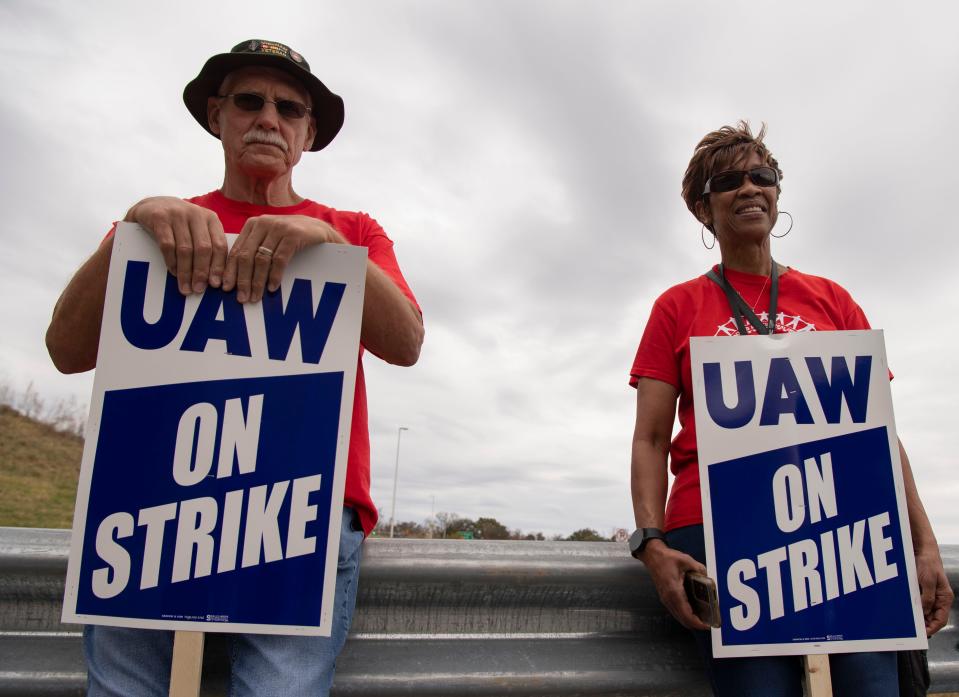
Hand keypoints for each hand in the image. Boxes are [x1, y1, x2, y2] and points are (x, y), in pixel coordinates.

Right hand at [125, 197, 227, 294]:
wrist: (152, 205)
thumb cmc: (180, 224)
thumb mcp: (198, 230)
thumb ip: (208, 247)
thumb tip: (215, 279)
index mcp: (211, 218)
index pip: (219, 245)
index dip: (219, 267)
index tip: (216, 285)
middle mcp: (196, 214)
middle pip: (203, 248)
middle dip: (202, 272)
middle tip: (199, 290)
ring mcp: (177, 214)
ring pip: (185, 249)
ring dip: (186, 272)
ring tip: (186, 288)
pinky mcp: (159, 218)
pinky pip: (167, 245)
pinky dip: (171, 261)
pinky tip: (173, 272)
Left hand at [222, 215, 345, 302]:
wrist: (318, 228)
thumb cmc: (290, 237)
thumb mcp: (269, 238)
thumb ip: (253, 249)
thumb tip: (235, 276)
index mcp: (252, 225)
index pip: (236, 251)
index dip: (229, 271)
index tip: (225, 289)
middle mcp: (263, 223)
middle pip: (246, 256)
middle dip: (242, 280)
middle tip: (241, 298)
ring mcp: (278, 228)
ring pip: (261, 260)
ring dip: (257, 281)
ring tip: (256, 297)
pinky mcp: (293, 235)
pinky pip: (279, 259)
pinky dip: (275, 275)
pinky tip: (272, 287)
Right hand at [640, 540, 711, 630]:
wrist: (652, 555)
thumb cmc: (666, 558)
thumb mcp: (686, 560)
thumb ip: (699, 569)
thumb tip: (707, 576)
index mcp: (674, 591)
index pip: (686, 614)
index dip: (697, 623)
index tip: (707, 625)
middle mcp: (668, 599)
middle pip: (683, 620)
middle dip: (696, 624)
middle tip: (708, 622)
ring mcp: (665, 599)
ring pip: (678, 617)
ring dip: (690, 620)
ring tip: (703, 618)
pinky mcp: (665, 597)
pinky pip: (676, 611)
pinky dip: (685, 615)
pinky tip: (693, 611)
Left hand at [915, 549, 952, 635]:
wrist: (921, 550)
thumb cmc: (928, 563)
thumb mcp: (928, 581)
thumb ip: (927, 597)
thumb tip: (924, 613)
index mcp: (944, 598)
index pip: (941, 619)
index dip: (933, 628)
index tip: (923, 634)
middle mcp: (938, 599)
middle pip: (932, 618)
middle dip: (923, 625)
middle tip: (912, 632)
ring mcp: (929, 595)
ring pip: (924, 612)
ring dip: (917, 618)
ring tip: (908, 624)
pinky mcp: (921, 591)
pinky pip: (917, 603)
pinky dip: (912, 608)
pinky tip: (905, 612)